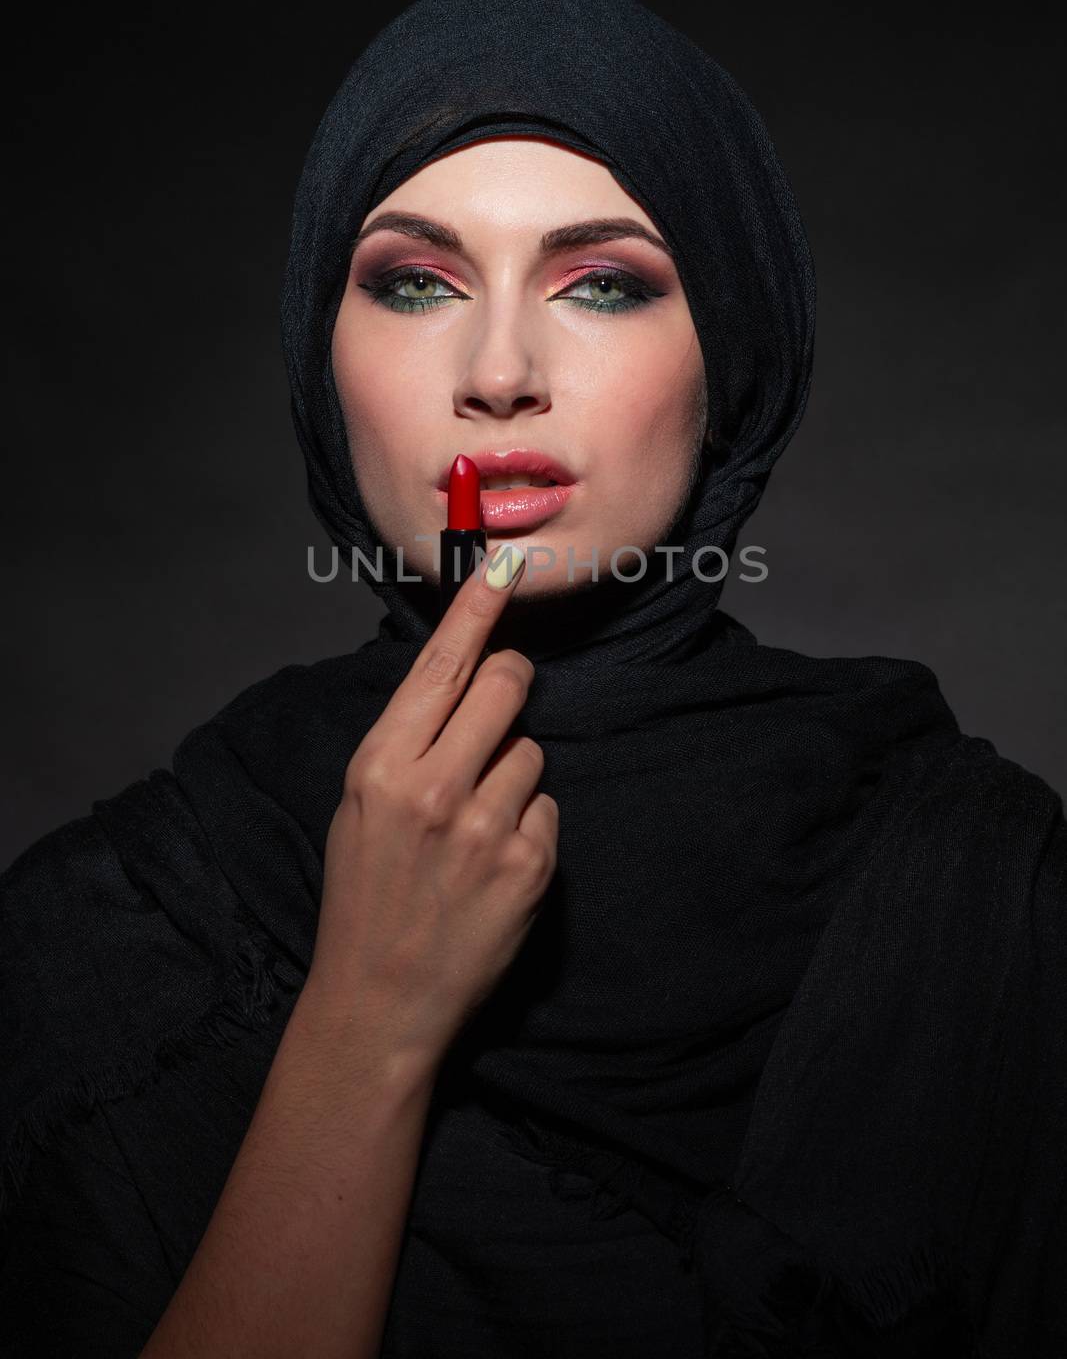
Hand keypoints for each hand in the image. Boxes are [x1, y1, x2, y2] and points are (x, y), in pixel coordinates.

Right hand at [305, 543, 557, 1069]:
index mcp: (382, 764)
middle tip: (498, 709)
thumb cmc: (363, 893)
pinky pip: (547, 807)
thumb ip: (408, 739)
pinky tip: (494, 865)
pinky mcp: (531, 867)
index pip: (441, 664)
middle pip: (508, 685)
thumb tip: (461, 675)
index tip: (509, 564)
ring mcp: (488, 829)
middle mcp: (436, 788)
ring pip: (533, 750)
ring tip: (474, 826)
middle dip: (511, 684)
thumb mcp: (359, 804)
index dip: (478, 608)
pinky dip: (528, 825)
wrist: (379, 1000)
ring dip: (513, 775)